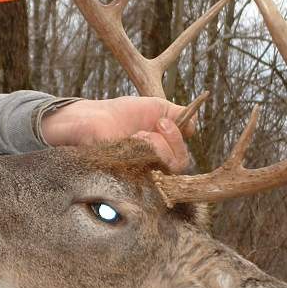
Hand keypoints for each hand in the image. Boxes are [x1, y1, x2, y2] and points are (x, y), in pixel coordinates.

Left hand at [40, 96, 193, 172]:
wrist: (91, 118)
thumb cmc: (121, 114)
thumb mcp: (156, 108)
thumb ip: (179, 114)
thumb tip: (194, 127)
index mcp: (162, 154)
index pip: (182, 159)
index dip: (178, 140)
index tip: (163, 121)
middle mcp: (153, 168)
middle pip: (178, 165)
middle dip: (171, 139)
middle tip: (156, 124)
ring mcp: (140, 175)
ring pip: (166, 168)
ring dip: (155, 144)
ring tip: (137, 134)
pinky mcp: (126, 180)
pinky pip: (146, 172)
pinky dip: (142, 151)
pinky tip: (129, 142)